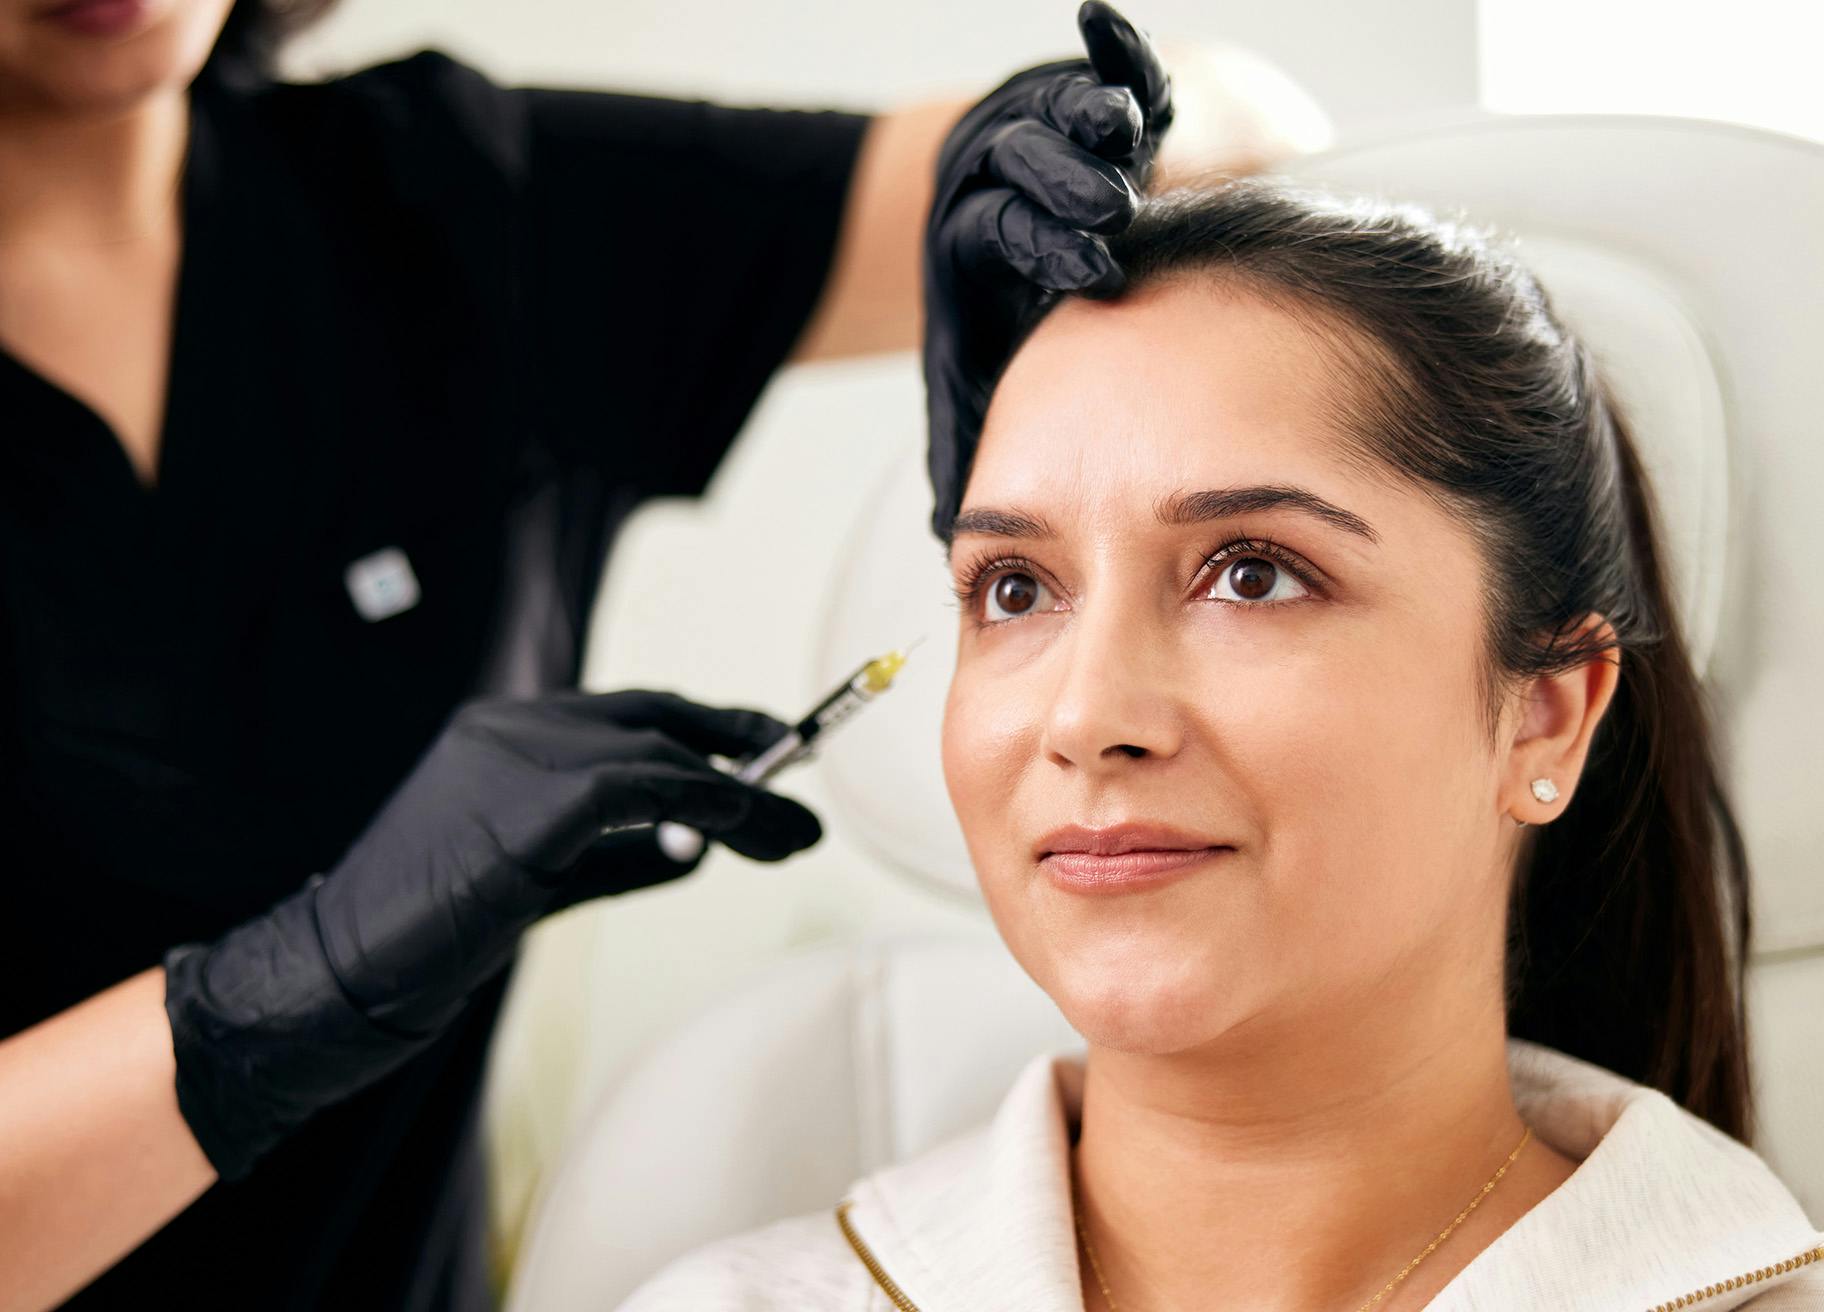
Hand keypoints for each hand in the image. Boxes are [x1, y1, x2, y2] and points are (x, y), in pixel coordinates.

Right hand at [163, 690, 820, 1179]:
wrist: (338, 974)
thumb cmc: (427, 938)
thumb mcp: (541, 883)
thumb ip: (619, 855)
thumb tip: (703, 846)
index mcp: (502, 733)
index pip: (628, 715)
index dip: (704, 730)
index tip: (764, 752)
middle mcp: (510, 725)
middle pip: (654, 716)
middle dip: (738, 740)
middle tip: (799, 771)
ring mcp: (513, 755)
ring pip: (659, 753)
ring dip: (742, 795)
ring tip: (796, 834)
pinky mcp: (527, 804)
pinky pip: (643, 789)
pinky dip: (706, 804)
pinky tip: (748, 826)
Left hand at [923, 0, 1173, 536]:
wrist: (1030, 250)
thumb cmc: (1023, 342)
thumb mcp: (986, 392)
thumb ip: (975, 444)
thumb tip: (955, 536)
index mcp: (982, 248)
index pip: (1003, 235)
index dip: (1039, 244)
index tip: (1091, 272)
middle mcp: (1011, 184)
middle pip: (1030, 171)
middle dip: (1068, 189)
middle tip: (1110, 211)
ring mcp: (1051, 138)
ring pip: (1064, 121)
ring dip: (1091, 126)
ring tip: (1123, 135)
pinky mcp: (1102, 104)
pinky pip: (1110, 71)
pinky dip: (1117, 54)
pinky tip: (1106, 30)